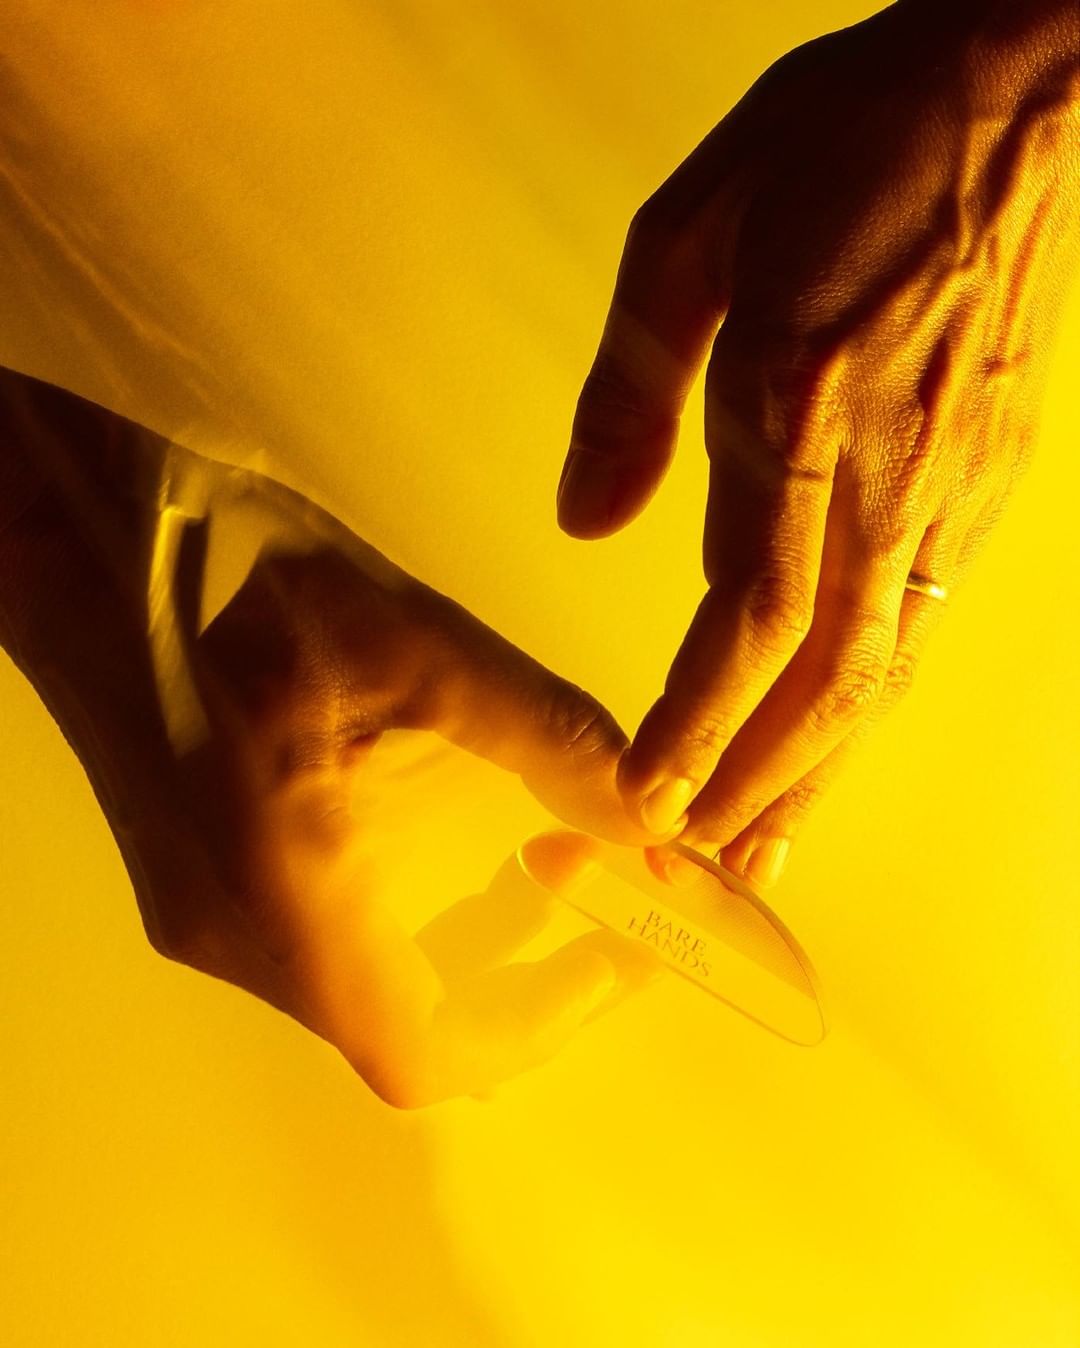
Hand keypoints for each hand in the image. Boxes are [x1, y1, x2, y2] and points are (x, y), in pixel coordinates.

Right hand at [0, 370, 661, 1107]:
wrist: (72, 529)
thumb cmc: (232, 573)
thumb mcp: (423, 651)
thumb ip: (548, 741)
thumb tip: (650, 816)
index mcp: (284, 898)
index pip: (429, 1053)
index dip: (545, 1025)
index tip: (618, 960)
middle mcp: (232, 934)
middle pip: (402, 1023)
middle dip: (523, 973)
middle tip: (602, 897)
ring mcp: (198, 907)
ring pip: (360, 979)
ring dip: (464, 940)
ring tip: (545, 855)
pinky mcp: (188, 866)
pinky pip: (314, 932)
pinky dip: (402, 911)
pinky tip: (443, 825)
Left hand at [557, 2, 1078, 884]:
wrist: (1017, 89)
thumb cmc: (849, 140)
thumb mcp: (693, 232)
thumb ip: (630, 389)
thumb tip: (584, 522)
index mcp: (801, 400)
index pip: (746, 611)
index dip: (694, 721)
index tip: (645, 801)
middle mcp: (887, 469)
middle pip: (822, 677)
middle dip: (752, 785)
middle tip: (695, 874)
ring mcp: (950, 487)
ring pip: (881, 669)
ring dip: (813, 772)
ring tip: (759, 853)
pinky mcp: (984, 487)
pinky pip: (915, 625)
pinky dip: (864, 707)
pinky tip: (829, 749)